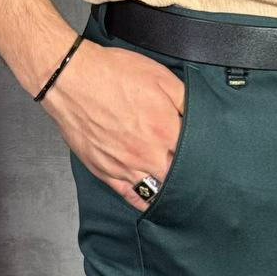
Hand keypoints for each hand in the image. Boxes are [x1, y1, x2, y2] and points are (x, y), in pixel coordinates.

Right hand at [41, 39, 185, 210]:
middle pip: (178, 177)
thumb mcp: (159, 76)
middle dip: (187, 175)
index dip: (202, 155)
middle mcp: (148, 155)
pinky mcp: (107, 172)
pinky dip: (144, 202)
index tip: (206, 156)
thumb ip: (184, 100)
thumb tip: (199, 118)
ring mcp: (126, 167)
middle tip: (194, 175)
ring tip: (177, 190)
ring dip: (168, 190)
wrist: (71, 78)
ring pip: (156, 190)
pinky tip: (152, 201)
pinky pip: (131, 196)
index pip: (195, 154)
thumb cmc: (111, 74)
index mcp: (166, 131)